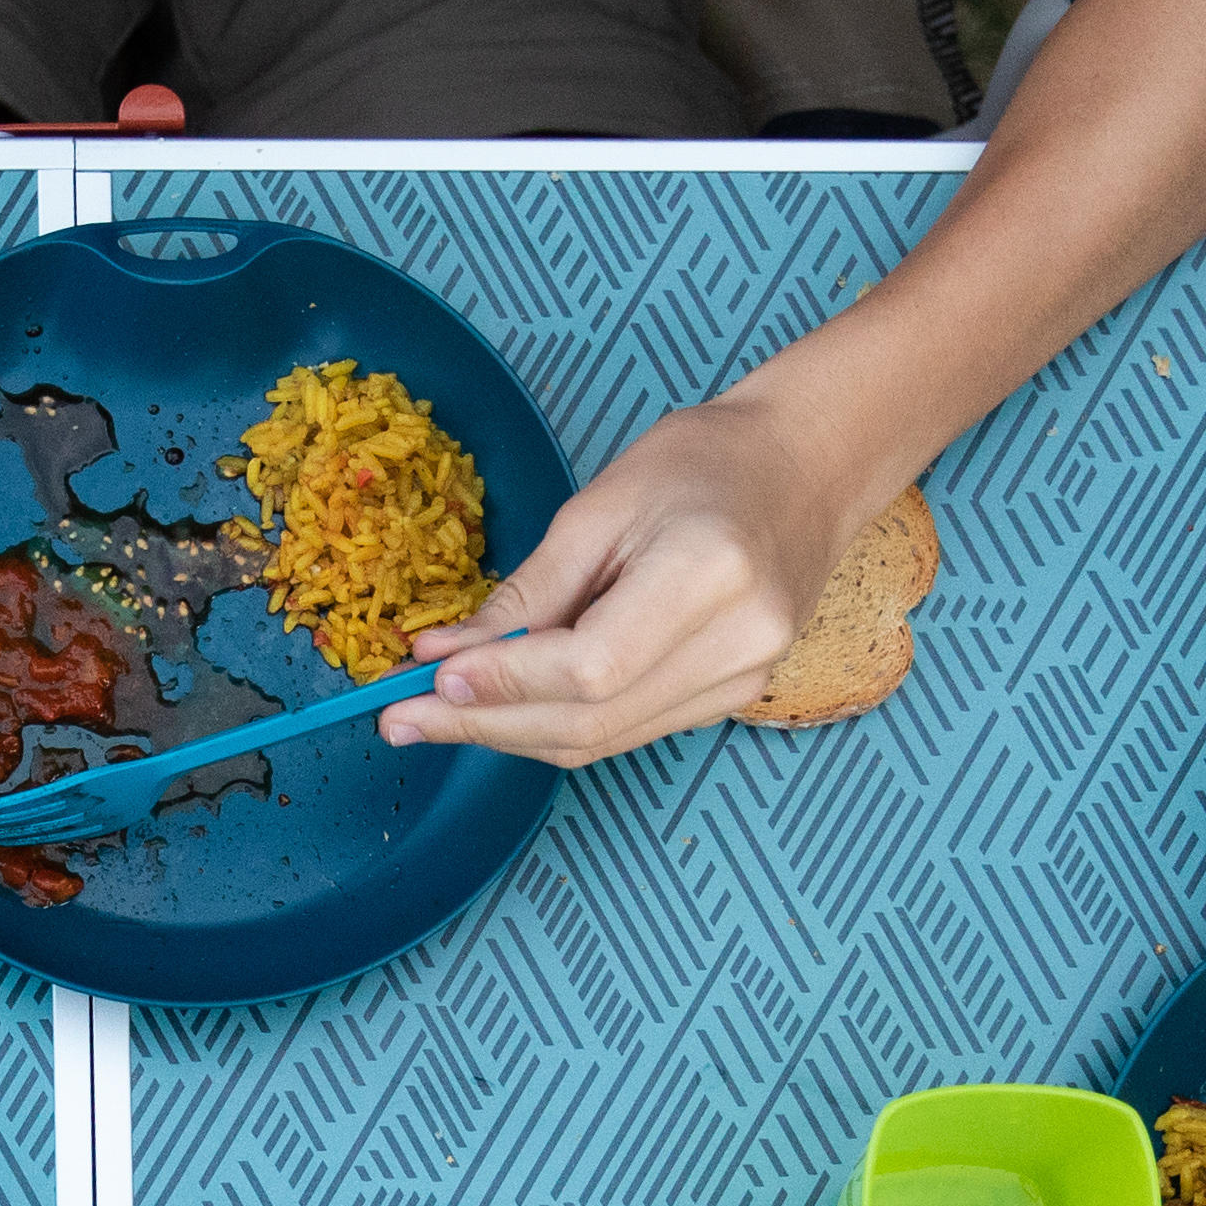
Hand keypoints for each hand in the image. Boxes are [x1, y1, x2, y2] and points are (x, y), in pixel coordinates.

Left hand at [389, 396, 861, 765]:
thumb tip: (443, 656)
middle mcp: (738, 643)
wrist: (805, 471)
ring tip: (433, 718)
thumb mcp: (601, 504)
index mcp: (710, 574)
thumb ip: (527, 591)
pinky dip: (556, 725)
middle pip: (590, 722)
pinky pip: (626, 731)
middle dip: (484, 726)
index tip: (427, 679)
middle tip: (399, 718)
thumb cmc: (705, 463)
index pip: (589, 666)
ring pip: (603, 741)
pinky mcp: (732, 698)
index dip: (503, 681)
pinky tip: (504, 707)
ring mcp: (743, 681)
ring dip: (511, 735)